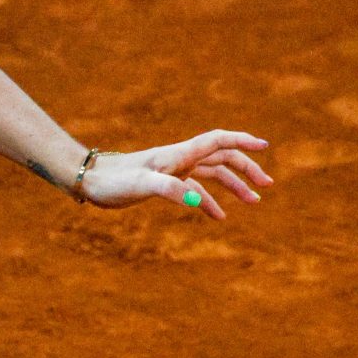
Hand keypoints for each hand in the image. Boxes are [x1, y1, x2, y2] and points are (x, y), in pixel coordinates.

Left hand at [78, 131, 273, 219]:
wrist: (89, 181)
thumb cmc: (113, 180)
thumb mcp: (141, 185)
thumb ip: (169, 190)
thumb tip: (197, 203)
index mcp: (179, 154)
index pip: (218, 140)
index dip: (243, 140)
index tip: (266, 146)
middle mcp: (180, 159)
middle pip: (222, 157)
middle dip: (246, 169)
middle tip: (267, 185)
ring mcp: (174, 171)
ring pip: (212, 174)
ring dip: (234, 186)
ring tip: (254, 202)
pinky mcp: (165, 184)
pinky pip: (195, 190)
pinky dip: (209, 201)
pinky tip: (219, 217)